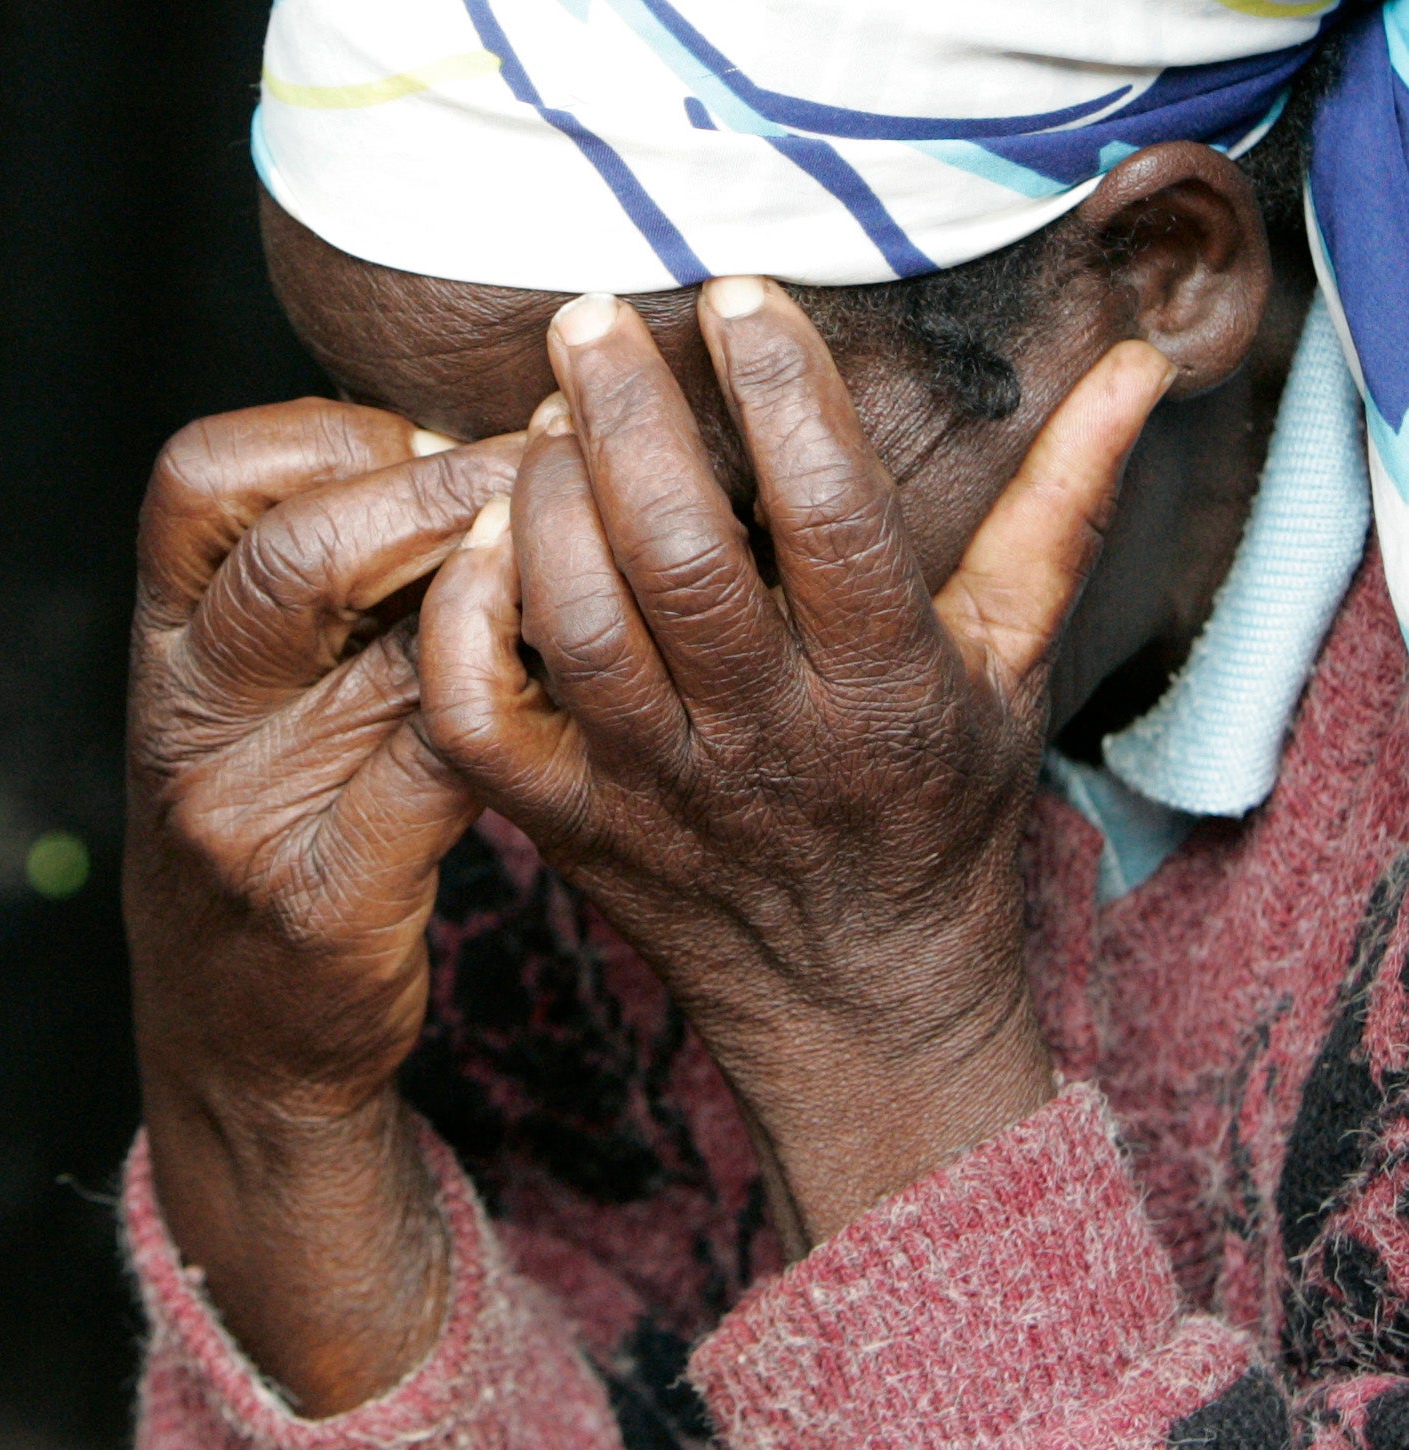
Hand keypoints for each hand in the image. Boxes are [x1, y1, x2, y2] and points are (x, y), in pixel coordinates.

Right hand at [126, 399, 517, 1410]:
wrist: (235, 1043)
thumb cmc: (273, 829)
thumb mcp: (247, 699)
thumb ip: (323, 590)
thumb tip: (476, 446)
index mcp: (160, 644)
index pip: (204, 477)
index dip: (329, 431)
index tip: (430, 438)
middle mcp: (184, 718)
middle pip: (302, 552)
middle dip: (452, 489)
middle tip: (556, 468)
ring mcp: (245, 813)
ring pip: (396, 656)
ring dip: (513, 588)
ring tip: (592, 556)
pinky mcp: (323, 898)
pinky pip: (443, 766)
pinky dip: (520, 704)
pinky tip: (575, 681)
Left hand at [418, 281, 1173, 1251]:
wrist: (856, 1002)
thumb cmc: (936, 813)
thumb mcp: (1016, 664)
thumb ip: (1063, 508)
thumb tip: (1138, 367)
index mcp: (884, 687)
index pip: (831, 513)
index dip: (780, 388)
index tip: (738, 293)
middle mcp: (763, 737)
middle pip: (680, 554)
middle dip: (628, 414)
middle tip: (592, 314)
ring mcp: (651, 788)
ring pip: (576, 620)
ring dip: (544, 498)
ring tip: (548, 414)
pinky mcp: (564, 824)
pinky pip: (480, 714)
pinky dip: (466, 617)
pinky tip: (483, 540)